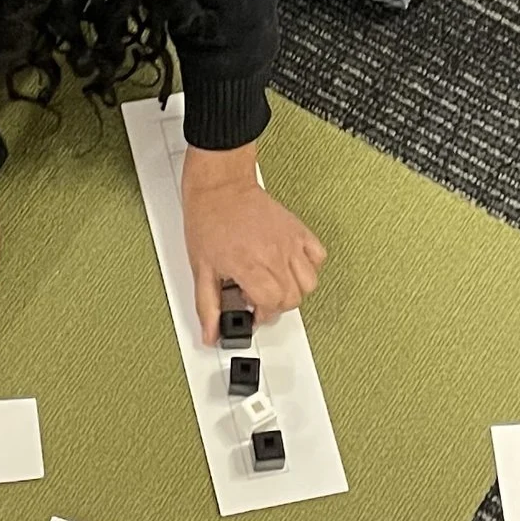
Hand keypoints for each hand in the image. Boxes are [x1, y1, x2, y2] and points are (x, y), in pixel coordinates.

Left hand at [180, 142, 325, 342]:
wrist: (220, 187)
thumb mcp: (200, 269)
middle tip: (259, 297)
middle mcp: (274, 254)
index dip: (262, 314)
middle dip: (276, 305)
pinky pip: (318, 256)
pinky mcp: (298, 230)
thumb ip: (207, 305)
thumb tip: (211, 333)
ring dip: (294, 290)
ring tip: (275, 283)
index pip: (272, 304)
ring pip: (309, 282)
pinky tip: (290, 266)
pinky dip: (310, 267)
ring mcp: (290, 241)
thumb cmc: (209, 221)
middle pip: (293, 297)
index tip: (251, 311)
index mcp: (249, 264)